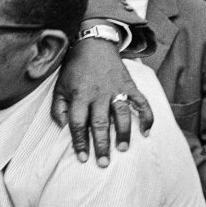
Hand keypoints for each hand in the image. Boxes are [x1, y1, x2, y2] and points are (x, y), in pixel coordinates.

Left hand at [52, 39, 152, 166]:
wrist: (93, 44)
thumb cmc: (73, 69)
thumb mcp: (59, 87)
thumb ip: (58, 108)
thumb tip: (63, 127)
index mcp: (79, 95)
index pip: (77, 123)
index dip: (79, 141)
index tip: (82, 158)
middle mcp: (98, 94)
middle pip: (99, 123)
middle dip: (101, 144)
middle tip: (103, 163)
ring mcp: (116, 89)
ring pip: (121, 114)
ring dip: (123, 133)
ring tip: (122, 149)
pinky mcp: (129, 85)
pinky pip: (141, 102)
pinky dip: (146, 116)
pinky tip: (147, 132)